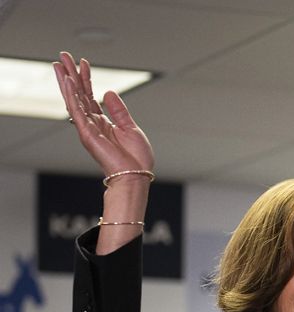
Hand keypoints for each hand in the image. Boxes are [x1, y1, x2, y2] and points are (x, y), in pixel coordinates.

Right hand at [53, 52, 153, 177]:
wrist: (136, 175)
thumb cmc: (135, 158)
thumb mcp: (130, 127)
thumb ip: (118, 110)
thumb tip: (109, 92)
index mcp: (103, 122)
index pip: (90, 95)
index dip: (86, 78)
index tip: (83, 63)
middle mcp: (92, 123)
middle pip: (78, 93)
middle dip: (71, 74)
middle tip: (63, 56)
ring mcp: (87, 127)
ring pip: (74, 99)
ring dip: (66, 80)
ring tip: (60, 64)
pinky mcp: (86, 133)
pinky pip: (76, 111)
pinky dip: (72, 96)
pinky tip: (68, 82)